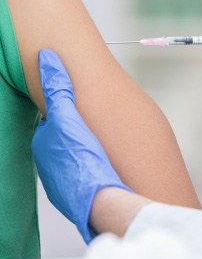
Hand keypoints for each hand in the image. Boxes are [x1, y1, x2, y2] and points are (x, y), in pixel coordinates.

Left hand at [32, 49, 132, 242]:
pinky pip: (80, 174)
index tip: (79, 108)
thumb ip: (58, 89)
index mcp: (44, 144)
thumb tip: (46, 59)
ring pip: (71, 158)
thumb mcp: (69, 117)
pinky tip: (100, 167)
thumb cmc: (83, 160)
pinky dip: (87, 168)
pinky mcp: (76, 193)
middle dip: (74, 132)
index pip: (53, 121)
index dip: (67, 112)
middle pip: (62, 140)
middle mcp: (48, 164)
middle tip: (91, 129)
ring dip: (82, 151)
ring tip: (98, 148)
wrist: (101, 199)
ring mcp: (60, 180)